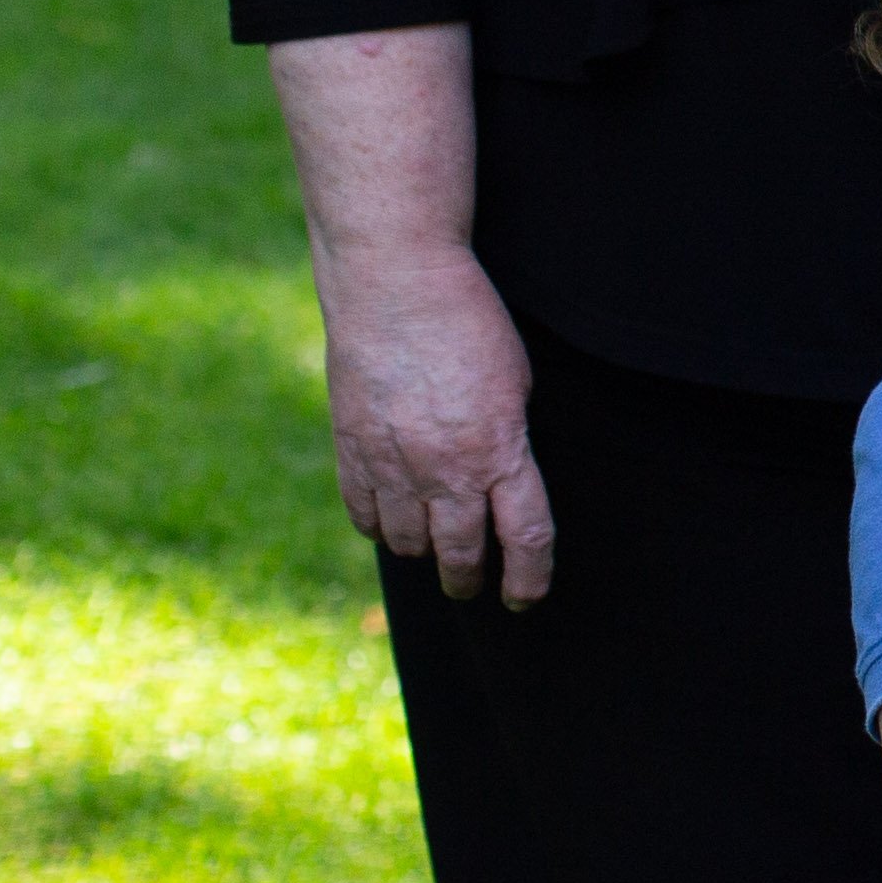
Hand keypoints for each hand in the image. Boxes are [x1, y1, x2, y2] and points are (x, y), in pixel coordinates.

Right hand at [319, 249, 556, 606]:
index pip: (524, 537)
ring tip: (434, 550)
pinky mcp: (351, 451)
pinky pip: (364, 515)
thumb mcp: (515, 381)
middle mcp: (445, 470)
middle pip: (461, 553)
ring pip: (408, 543)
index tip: (527, 597)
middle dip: (470, 579)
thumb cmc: (469, 322)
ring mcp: (392, 465)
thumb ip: (508, 440)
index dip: (530, 577)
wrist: (396, 285)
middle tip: (474, 586)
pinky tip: (392, 522)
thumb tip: (502, 481)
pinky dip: (380, 527)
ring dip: (425, 553)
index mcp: (499, 450)